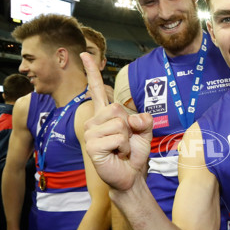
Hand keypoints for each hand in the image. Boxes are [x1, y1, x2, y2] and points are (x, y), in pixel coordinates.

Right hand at [81, 53, 153, 191]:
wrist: (131, 175)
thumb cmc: (134, 154)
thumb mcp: (145, 132)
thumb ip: (144, 119)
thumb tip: (132, 119)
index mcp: (105, 114)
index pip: (97, 89)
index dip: (92, 71)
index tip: (84, 54)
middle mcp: (94, 121)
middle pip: (118, 108)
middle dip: (130, 126)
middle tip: (125, 141)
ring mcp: (90, 132)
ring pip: (120, 124)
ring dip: (127, 139)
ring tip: (120, 149)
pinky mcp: (92, 145)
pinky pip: (118, 138)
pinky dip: (124, 148)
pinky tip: (117, 155)